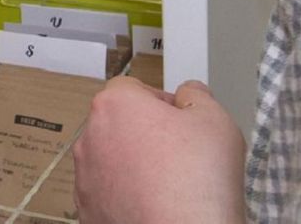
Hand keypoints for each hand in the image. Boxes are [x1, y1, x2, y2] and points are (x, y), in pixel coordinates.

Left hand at [74, 78, 245, 223]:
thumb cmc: (196, 184)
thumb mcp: (216, 120)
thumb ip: (198, 96)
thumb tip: (191, 94)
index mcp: (115, 106)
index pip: (134, 89)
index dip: (163, 103)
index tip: (182, 122)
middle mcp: (90, 139)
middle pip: (121, 125)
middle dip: (148, 135)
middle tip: (181, 155)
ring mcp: (85, 179)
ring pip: (113, 161)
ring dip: (136, 167)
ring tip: (170, 185)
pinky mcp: (88, 212)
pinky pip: (109, 195)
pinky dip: (128, 197)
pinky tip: (156, 205)